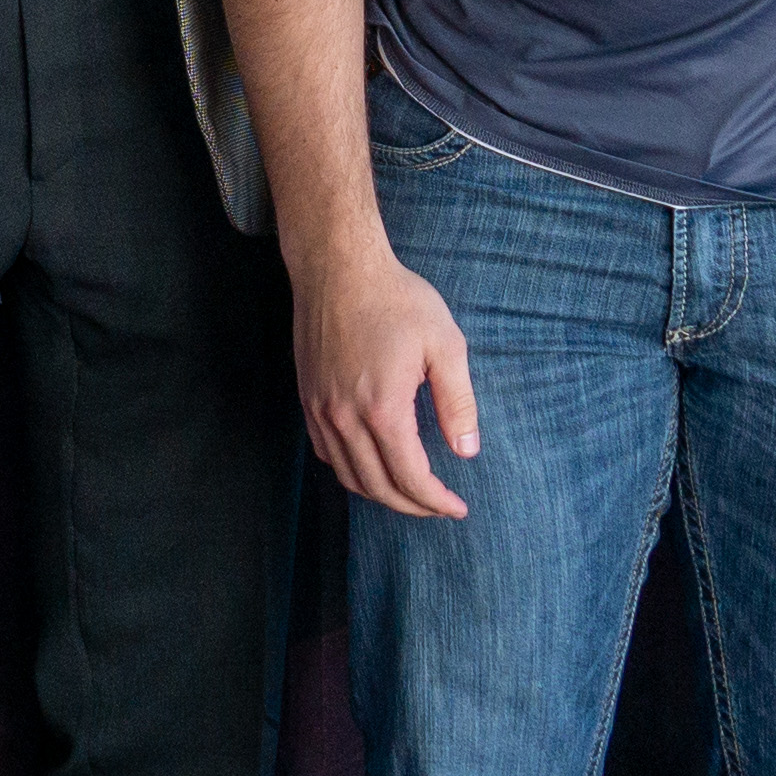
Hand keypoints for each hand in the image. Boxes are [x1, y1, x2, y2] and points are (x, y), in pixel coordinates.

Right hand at [292, 238, 479, 519]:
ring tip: (409, 493)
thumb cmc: (397, 299)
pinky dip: (350, 471)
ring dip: (380, 494)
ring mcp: (321, 409)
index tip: (457, 508)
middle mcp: (345, 417)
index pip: (410, 477)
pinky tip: (371, 464)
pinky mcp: (308, 398)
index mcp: (383, 408)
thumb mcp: (445, 344)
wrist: (338, 267)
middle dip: (411, 506)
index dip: (435, 501)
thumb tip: (466, 451)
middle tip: (438, 507)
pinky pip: (326, 452)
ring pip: (347, 475)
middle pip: (377, 486)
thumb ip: (458, 403)